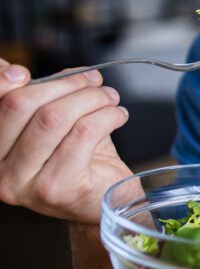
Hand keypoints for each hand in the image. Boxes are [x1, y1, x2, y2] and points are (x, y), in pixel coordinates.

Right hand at [0, 60, 131, 223]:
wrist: (102, 199)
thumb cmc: (76, 157)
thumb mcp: (47, 124)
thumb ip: (31, 98)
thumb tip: (13, 69)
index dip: (6, 80)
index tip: (29, 72)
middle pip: (23, 104)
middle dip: (65, 84)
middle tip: (93, 81)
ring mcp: (25, 183)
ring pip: (55, 117)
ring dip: (91, 98)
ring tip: (109, 98)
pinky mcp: (57, 187)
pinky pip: (84, 133)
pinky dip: (108, 116)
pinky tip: (118, 116)